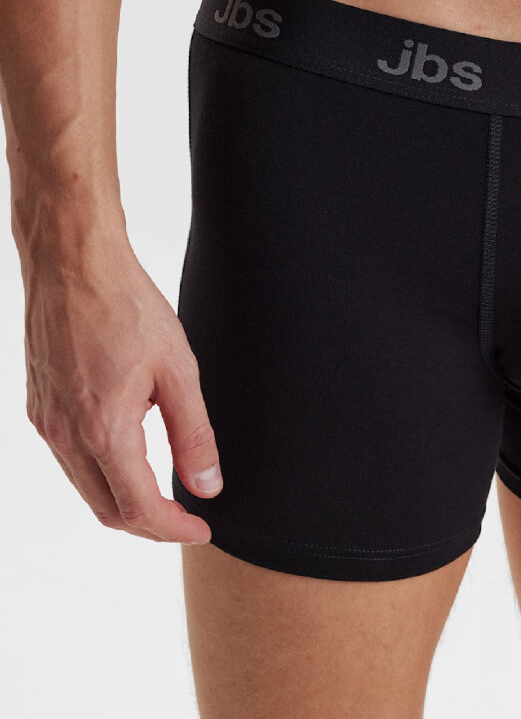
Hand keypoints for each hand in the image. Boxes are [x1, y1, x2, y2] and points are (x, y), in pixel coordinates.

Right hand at [22, 233, 221, 542]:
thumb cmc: (128, 307)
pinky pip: (71, 462)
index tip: (202, 528)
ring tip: (166, 493)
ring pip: (87, 489)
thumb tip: (207, 486)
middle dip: (151, 525)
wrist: (73, 264)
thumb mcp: (179, 370)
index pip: (138, 509)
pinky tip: (131, 457)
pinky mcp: (39, 408)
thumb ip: (194, 434)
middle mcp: (66, 436)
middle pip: (108, 510)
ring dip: (126, 502)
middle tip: (189, 518)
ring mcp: (46, 423)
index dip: (174, 529)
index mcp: (103, 430)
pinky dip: (103, 475)